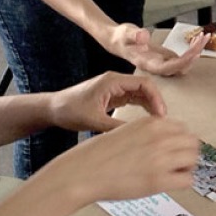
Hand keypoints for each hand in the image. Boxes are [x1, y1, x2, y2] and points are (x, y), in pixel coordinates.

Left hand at [50, 71, 165, 132]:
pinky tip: (146, 121)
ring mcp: (115, 89)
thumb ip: (117, 126)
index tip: (161, 115)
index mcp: (113, 81)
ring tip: (156, 123)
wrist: (53, 109)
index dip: (156, 98)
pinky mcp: (112, 96)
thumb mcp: (94, 120)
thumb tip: (138, 134)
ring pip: (140, 94)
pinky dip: (142, 109)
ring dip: (150, 106)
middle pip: (145, 88)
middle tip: (162, 121)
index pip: (144, 84)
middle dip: (156, 103)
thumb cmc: (69, 110)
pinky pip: (133, 100)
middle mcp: (116, 81)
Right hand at [59, 115, 199, 201]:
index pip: (183, 128)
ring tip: (173, 174)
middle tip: (178, 163)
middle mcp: (160, 138)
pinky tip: (170, 183)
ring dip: (187, 166)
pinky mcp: (158, 181)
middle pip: (193, 142)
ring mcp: (161, 159)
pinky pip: (188, 180)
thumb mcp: (125, 130)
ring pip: (194, 159)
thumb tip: (166, 141)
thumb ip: (147, 133)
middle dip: (187, 152)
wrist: (82, 172)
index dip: (180, 140)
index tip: (175, 150)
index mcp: (151, 123)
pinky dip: (183, 182)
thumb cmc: (98, 154)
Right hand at [107, 22, 205, 75]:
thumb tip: (144, 36)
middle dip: (194, 54)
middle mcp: (156, 66)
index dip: (182, 62)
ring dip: (196, 51)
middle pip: (179, 67)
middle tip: (204, 38)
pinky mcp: (166, 58)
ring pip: (183, 63)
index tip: (194, 53)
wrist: (118, 40)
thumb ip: (134, 35)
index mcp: (147, 63)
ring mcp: (162, 63)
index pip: (167, 68)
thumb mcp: (126, 33)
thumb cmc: (120, 38)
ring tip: (204, 36)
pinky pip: (182, 58)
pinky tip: (196, 38)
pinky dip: (192, 49)